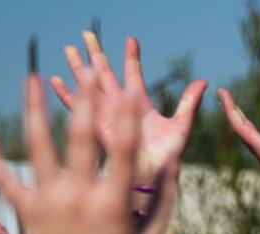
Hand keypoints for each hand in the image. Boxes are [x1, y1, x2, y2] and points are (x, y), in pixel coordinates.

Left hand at [0, 75, 170, 233]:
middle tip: (87, 74)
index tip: (130, 92)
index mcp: (114, 204)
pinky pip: (5, 181)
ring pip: (39, 148)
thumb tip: (173, 162)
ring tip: (32, 81)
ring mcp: (49, 204)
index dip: (128, 118)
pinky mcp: (26, 215)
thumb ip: (162, 199)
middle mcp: (79, 198)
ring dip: (35, 111)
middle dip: (85, 102)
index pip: (124, 150)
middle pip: (81, 138)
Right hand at [50, 32, 205, 184]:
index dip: (131, 56)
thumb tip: (204, 82)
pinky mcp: (96, 123)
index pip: (132, 73)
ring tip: (69, 47)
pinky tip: (55, 80)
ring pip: (89, 83)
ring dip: (78, 66)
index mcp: (139, 103)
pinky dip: (66, 93)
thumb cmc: (168, 154)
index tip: (132, 40)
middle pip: (105, 73)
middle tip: (87, 33)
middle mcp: (120, 105)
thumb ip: (189, 102)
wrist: (154, 174)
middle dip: (96, 53)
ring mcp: (106, 113)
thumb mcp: (181, 124)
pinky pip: (77, 106)